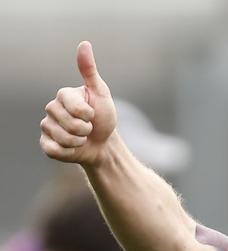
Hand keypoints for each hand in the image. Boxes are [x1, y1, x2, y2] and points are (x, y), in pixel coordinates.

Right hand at [40, 41, 116, 164]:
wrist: (103, 144)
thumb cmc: (103, 117)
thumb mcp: (101, 93)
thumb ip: (89, 71)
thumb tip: (84, 44)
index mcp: (63, 95)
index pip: (75, 108)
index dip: (89, 115)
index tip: (92, 114)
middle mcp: (52, 108)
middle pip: (70, 125)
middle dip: (85, 130)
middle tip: (88, 128)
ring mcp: (48, 126)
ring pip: (63, 139)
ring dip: (78, 142)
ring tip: (82, 138)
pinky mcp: (46, 144)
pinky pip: (53, 150)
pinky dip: (67, 152)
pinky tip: (71, 148)